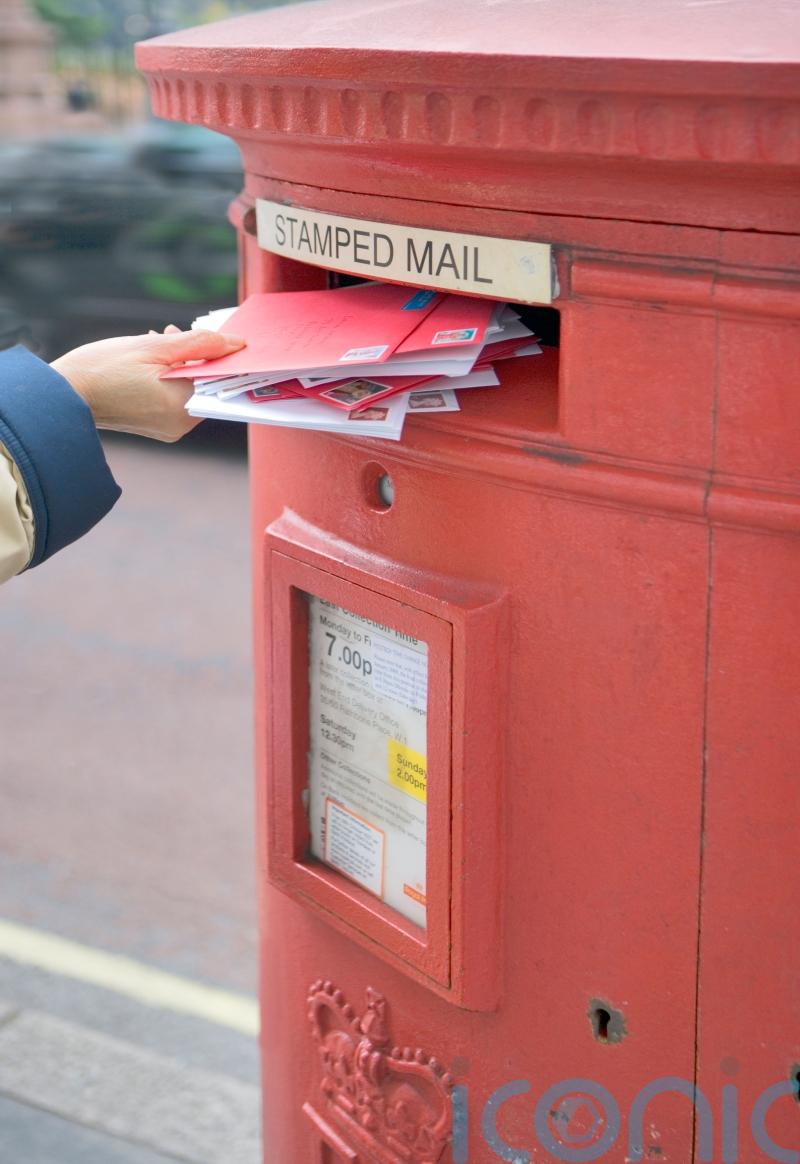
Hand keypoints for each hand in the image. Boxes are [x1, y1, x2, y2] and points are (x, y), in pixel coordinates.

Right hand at [51, 326, 245, 441]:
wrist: (63, 394)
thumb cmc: (103, 369)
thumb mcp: (154, 347)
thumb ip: (200, 344)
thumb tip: (236, 343)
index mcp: (183, 407)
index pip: (220, 379)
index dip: (221, 354)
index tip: (214, 334)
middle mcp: (180, 424)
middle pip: (206, 384)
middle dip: (199, 356)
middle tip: (179, 332)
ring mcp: (168, 428)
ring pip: (190, 388)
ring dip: (182, 363)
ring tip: (160, 340)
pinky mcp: (156, 426)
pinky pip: (175, 397)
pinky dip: (170, 376)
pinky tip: (153, 357)